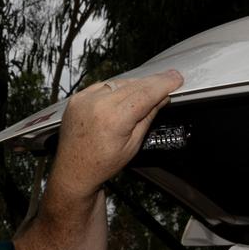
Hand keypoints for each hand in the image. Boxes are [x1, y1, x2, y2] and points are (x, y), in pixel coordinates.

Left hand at [51, 69, 184, 200]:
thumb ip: (147, 117)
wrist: (73, 171)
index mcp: (114, 119)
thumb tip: (161, 98)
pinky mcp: (77, 98)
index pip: (146, 93)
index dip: (164, 84)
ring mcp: (84, 99)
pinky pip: (103, 86)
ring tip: (148, 89)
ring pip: (119, 83)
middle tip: (169, 78)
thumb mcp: (132, 145)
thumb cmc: (101, 164)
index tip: (176, 78)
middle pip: (134, 85)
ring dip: (135, 85)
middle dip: (153, 82)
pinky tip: (124, 94)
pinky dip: (116, 88)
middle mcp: (97, 105)